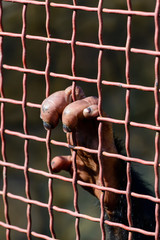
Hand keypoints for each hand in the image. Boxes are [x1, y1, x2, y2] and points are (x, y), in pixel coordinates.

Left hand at [40, 86, 123, 214]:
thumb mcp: (72, 166)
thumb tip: (54, 165)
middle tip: (52, 124)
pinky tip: (86, 115)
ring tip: (68, 128)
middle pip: (73, 93)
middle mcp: (85, 122)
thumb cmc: (92, 174)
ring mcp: (96, 126)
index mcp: (76, 126)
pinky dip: (94, 109)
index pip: (65, 100)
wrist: (106, 187)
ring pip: (88, 100)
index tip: (48, 125)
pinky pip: (103, 113)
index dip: (52, 105)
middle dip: (57, 102)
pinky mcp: (106, 134)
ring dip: (73, 109)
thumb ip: (63, 162)